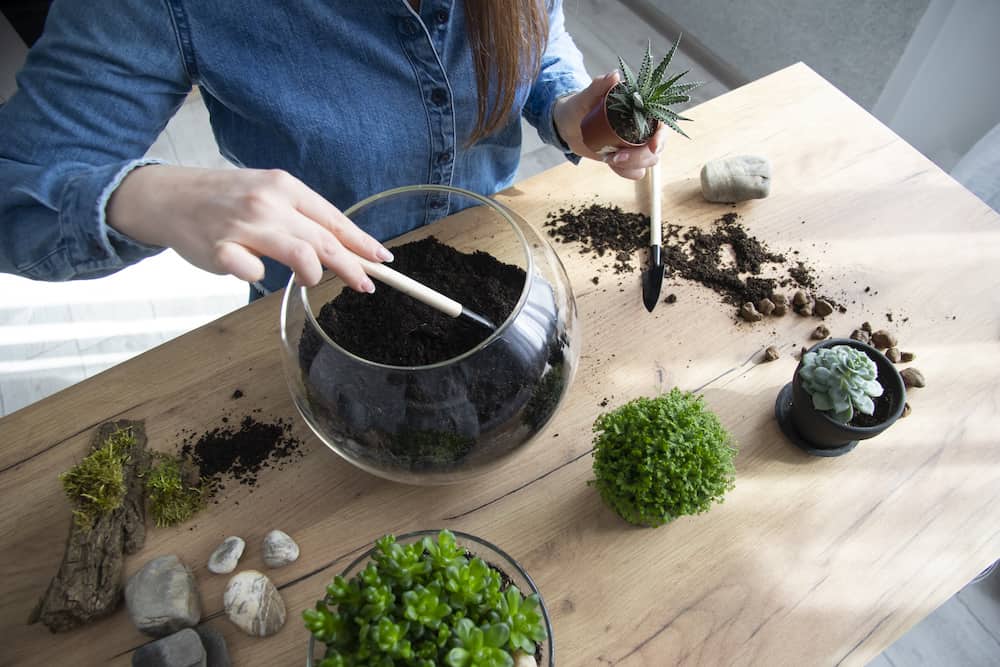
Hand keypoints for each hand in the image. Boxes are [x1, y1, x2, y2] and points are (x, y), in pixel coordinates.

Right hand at [107, 165, 391, 290]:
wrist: (170, 196)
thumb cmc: (227, 200)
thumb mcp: (269, 195)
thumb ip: (302, 218)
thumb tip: (347, 247)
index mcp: (284, 186)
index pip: (333, 220)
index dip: (361, 243)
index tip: (382, 261)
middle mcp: (268, 203)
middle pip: (324, 241)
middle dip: (351, 266)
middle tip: (366, 284)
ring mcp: (244, 226)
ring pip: (300, 255)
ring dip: (312, 274)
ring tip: (309, 278)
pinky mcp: (220, 249)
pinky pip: (251, 272)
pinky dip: (257, 276)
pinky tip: (251, 269)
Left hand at [552, 71, 666, 179]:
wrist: (569, 125)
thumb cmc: (579, 107)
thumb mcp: (586, 96)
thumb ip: (599, 85)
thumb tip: (615, 75)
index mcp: (642, 111)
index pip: (661, 125)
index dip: (661, 136)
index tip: (653, 146)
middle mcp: (644, 129)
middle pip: (656, 149)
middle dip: (639, 157)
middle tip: (615, 157)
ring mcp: (637, 146)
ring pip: (648, 162)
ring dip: (630, 165)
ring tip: (609, 158)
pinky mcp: (628, 159)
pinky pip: (635, 171)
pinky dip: (624, 171)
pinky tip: (610, 162)